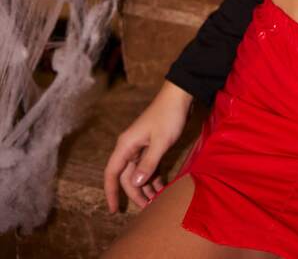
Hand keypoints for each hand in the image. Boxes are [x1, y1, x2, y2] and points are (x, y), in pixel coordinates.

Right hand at [103, 81, 192, 212]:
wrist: (180, 95)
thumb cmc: (169, 116)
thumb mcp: (160, 142)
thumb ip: (148, 164)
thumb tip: (135, 184)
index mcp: (126, 145)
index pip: (111, 173)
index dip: (111, 192)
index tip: (113, 209)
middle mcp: (130, 147)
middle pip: (127, 176)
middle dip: (136, 193)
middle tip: (148, 207)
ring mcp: (141, 146)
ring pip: (139, 172)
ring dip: (147, 186)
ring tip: (158, 200)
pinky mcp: (152, 145)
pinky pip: (149, 166)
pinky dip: (154, 176)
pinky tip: (163, 187)